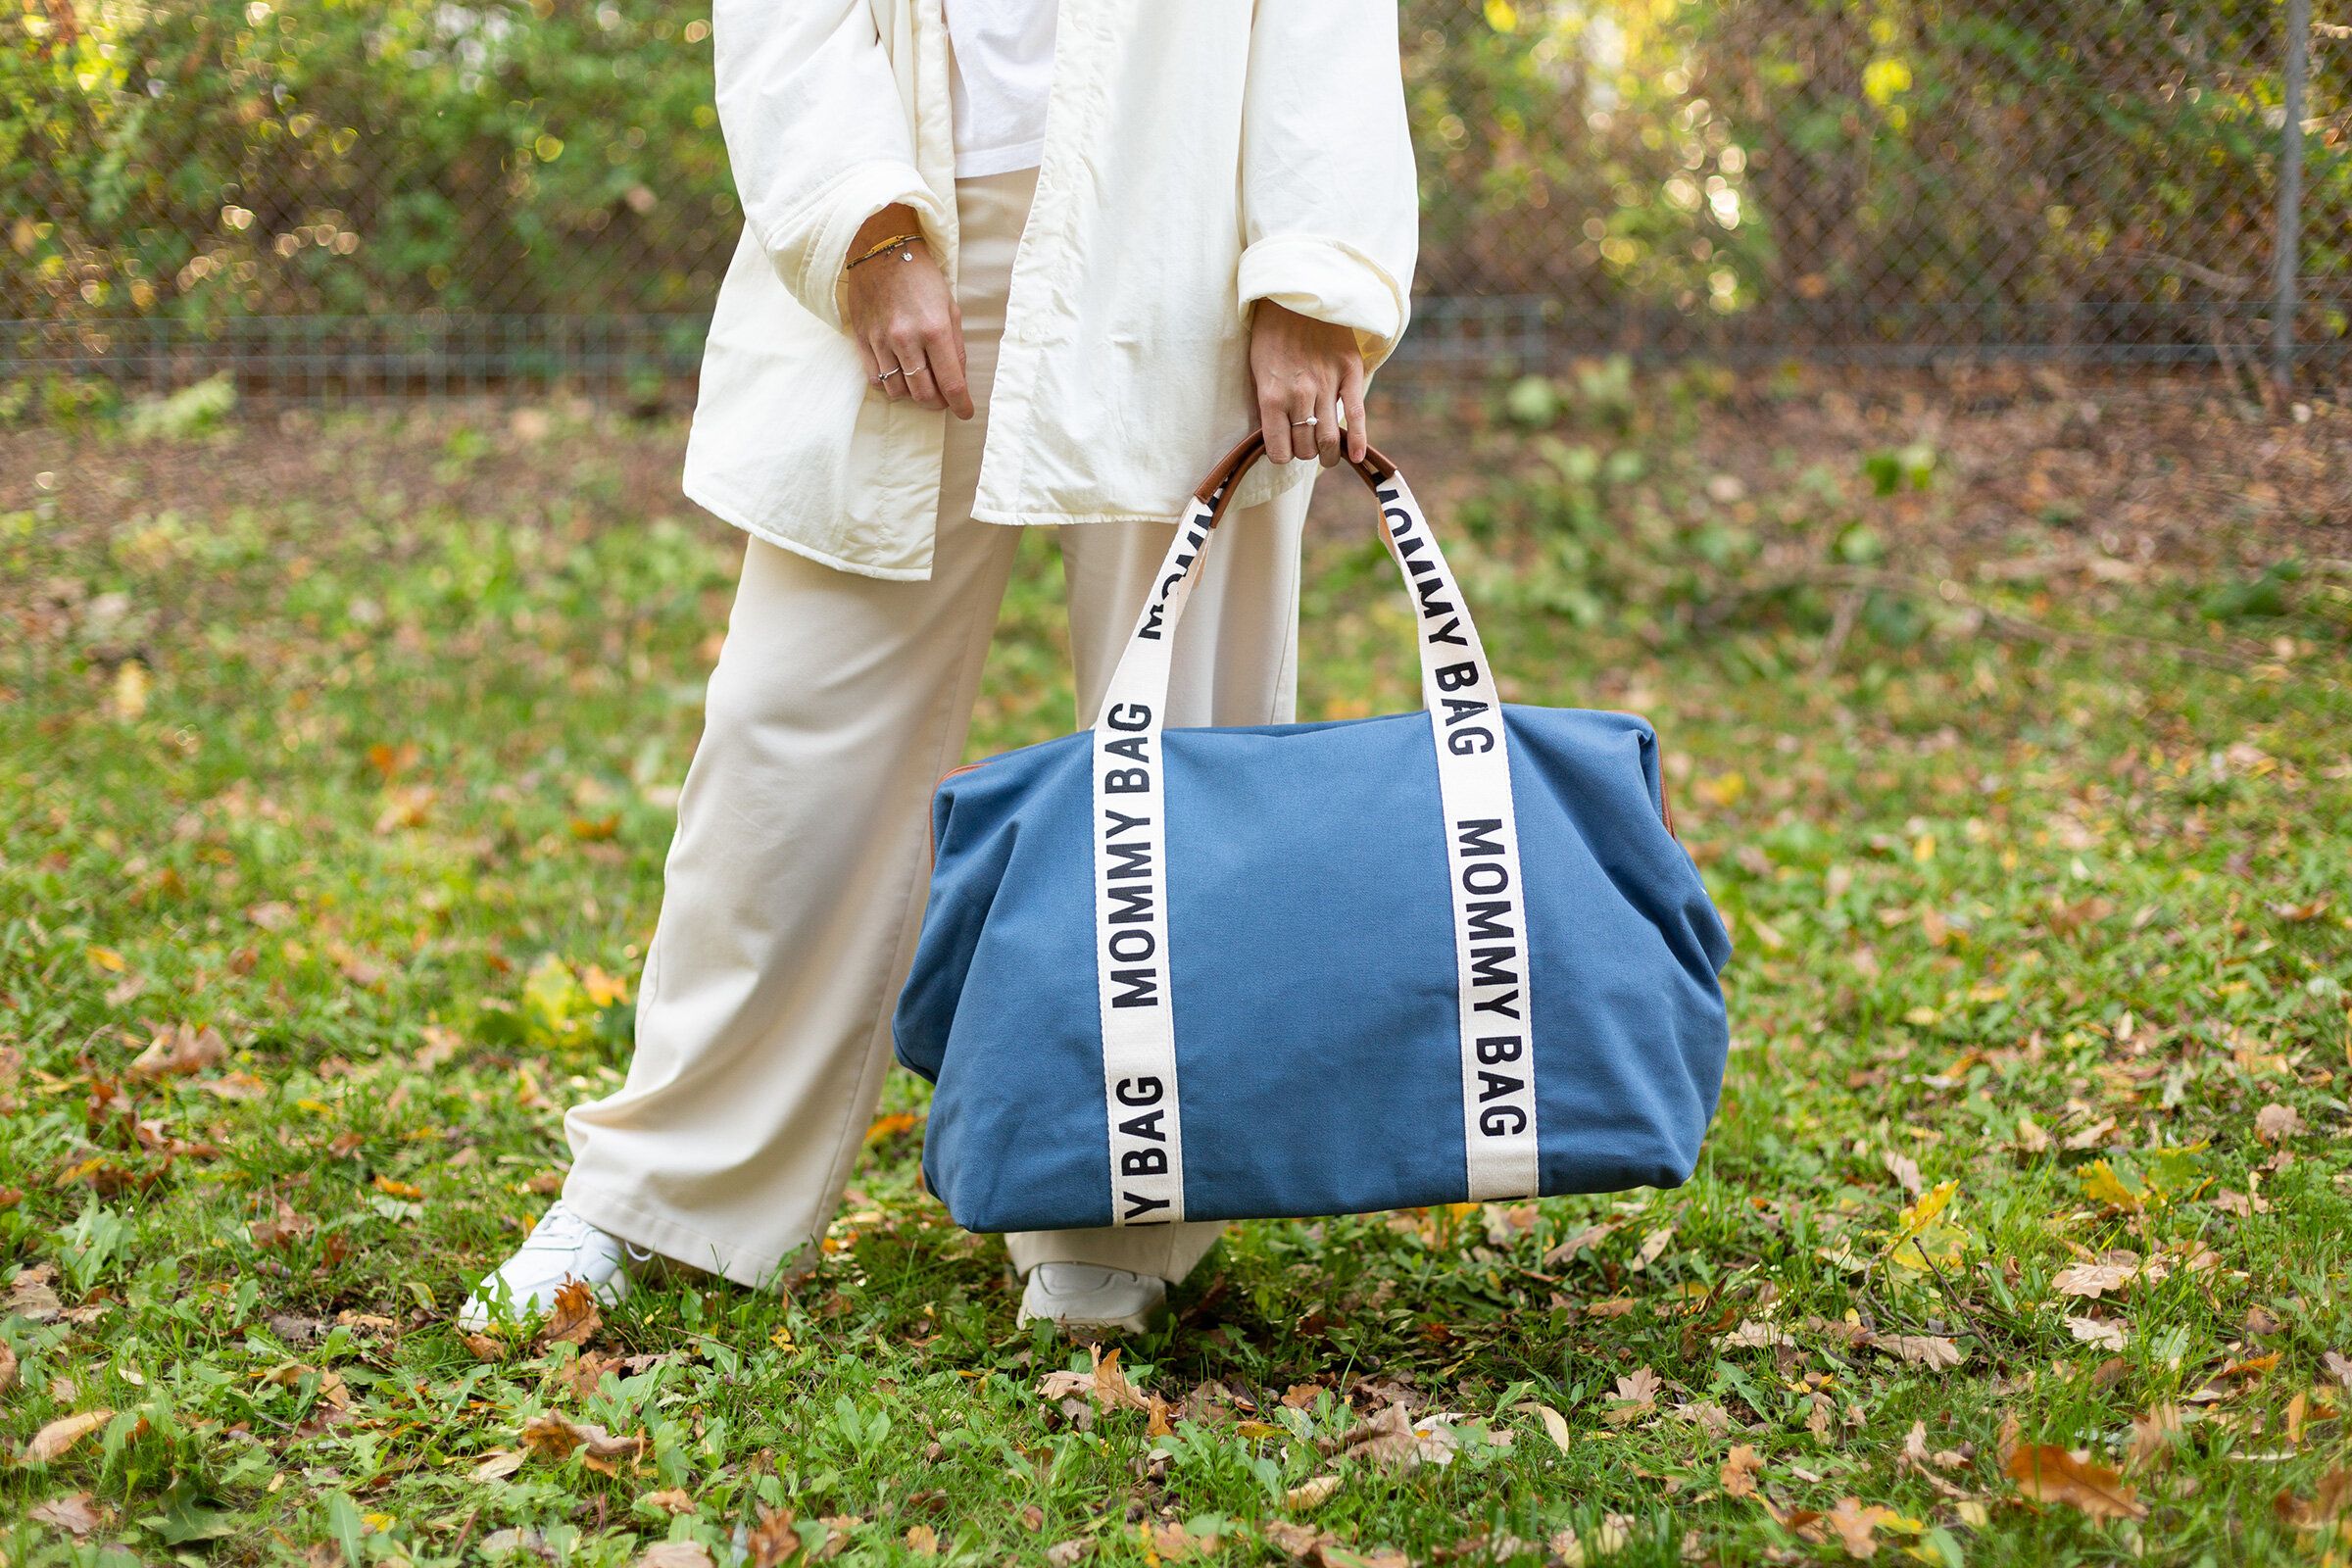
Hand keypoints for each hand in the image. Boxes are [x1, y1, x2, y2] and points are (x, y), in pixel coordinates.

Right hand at [843, 204, 972, 418]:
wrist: (881, 251)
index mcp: (935, 329)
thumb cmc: (921, 276)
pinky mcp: (862, 340)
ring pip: (898, 391)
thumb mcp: (950, 307)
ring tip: (921, 382)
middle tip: (943, 397)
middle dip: (937, 403)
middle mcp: (907, 339)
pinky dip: (890, 385)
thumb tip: (957, 379)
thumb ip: (955, 346)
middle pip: (923, 394)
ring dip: (913, 394)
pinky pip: (875, 379)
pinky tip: (899, 375)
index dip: (961, 405)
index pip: (951, 383)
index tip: (966, 412)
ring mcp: (881, 341)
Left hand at [1249, 301, 1367, 466]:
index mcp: (1271, 397)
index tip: (1285, 449)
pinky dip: (1357, 440)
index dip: (1282, 454)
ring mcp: (1326, 384)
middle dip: (1305, 452)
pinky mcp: (1349, 372)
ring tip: (1328, 453)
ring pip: (1328, 438)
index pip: (1279, 450)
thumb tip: (1277, 436)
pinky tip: (1356, 456)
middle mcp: (1299, 395)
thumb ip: (1268, 404)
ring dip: (1328, 452)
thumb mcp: (1257, 370)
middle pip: (1306, 448)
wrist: (1295, 294)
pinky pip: (1356, 414)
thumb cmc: (1271, 334)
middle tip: (1306, 445)